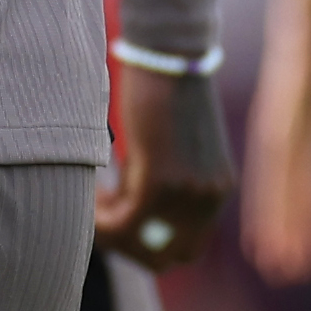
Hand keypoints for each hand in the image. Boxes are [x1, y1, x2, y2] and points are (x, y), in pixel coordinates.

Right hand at [99, 63, 231, 270]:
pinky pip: (125, 221)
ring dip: (111, 231)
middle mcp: (209, 197)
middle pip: (166, 256)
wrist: (169, 53)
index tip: (123, 222)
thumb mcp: (175, 149)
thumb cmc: (166, 92)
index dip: (150, 246)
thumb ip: (166, 184)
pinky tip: (92, 198)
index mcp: (217, 190)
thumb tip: (131, 217)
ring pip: (140, 242)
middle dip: (128, 247)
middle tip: (103, 219)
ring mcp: (188, 190)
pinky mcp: (161, 177)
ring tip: (94, 201)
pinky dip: (103, 218)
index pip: (186, 248)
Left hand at [242, 2, 310, 280]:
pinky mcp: (284, 120)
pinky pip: (283, 169)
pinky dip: (281, 200)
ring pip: (281, 190)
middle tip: (284, 271)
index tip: (309, 246)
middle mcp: (291, 134)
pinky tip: (275, 222)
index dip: (309, 215)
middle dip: (287, 232)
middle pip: (288, 193)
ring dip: (281, 227)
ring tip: (280, 262)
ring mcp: (285, 129)